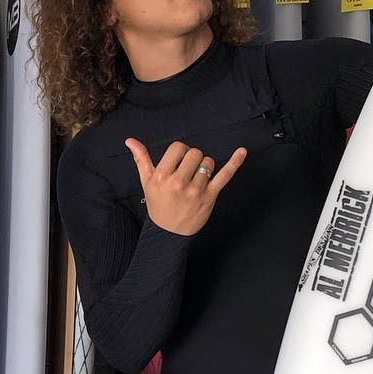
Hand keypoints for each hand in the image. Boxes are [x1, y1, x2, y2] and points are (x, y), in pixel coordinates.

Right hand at [126, 138, 245, 236]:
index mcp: (162, 177)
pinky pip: (225, 175)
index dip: (180, 152)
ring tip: (197, 179)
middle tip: (188, 171)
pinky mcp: (210, 196)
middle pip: (195, 153)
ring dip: (205, 167)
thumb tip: (130, 141)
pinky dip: (234, 162)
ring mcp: (196, 190)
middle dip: (193, 158)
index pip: (178, 148)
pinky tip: (242, 152)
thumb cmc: (158, 204)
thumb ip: (141, 159)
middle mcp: (178, 183)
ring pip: (208, 162)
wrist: (168, 232)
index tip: (178, 162)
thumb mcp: (146, 182)